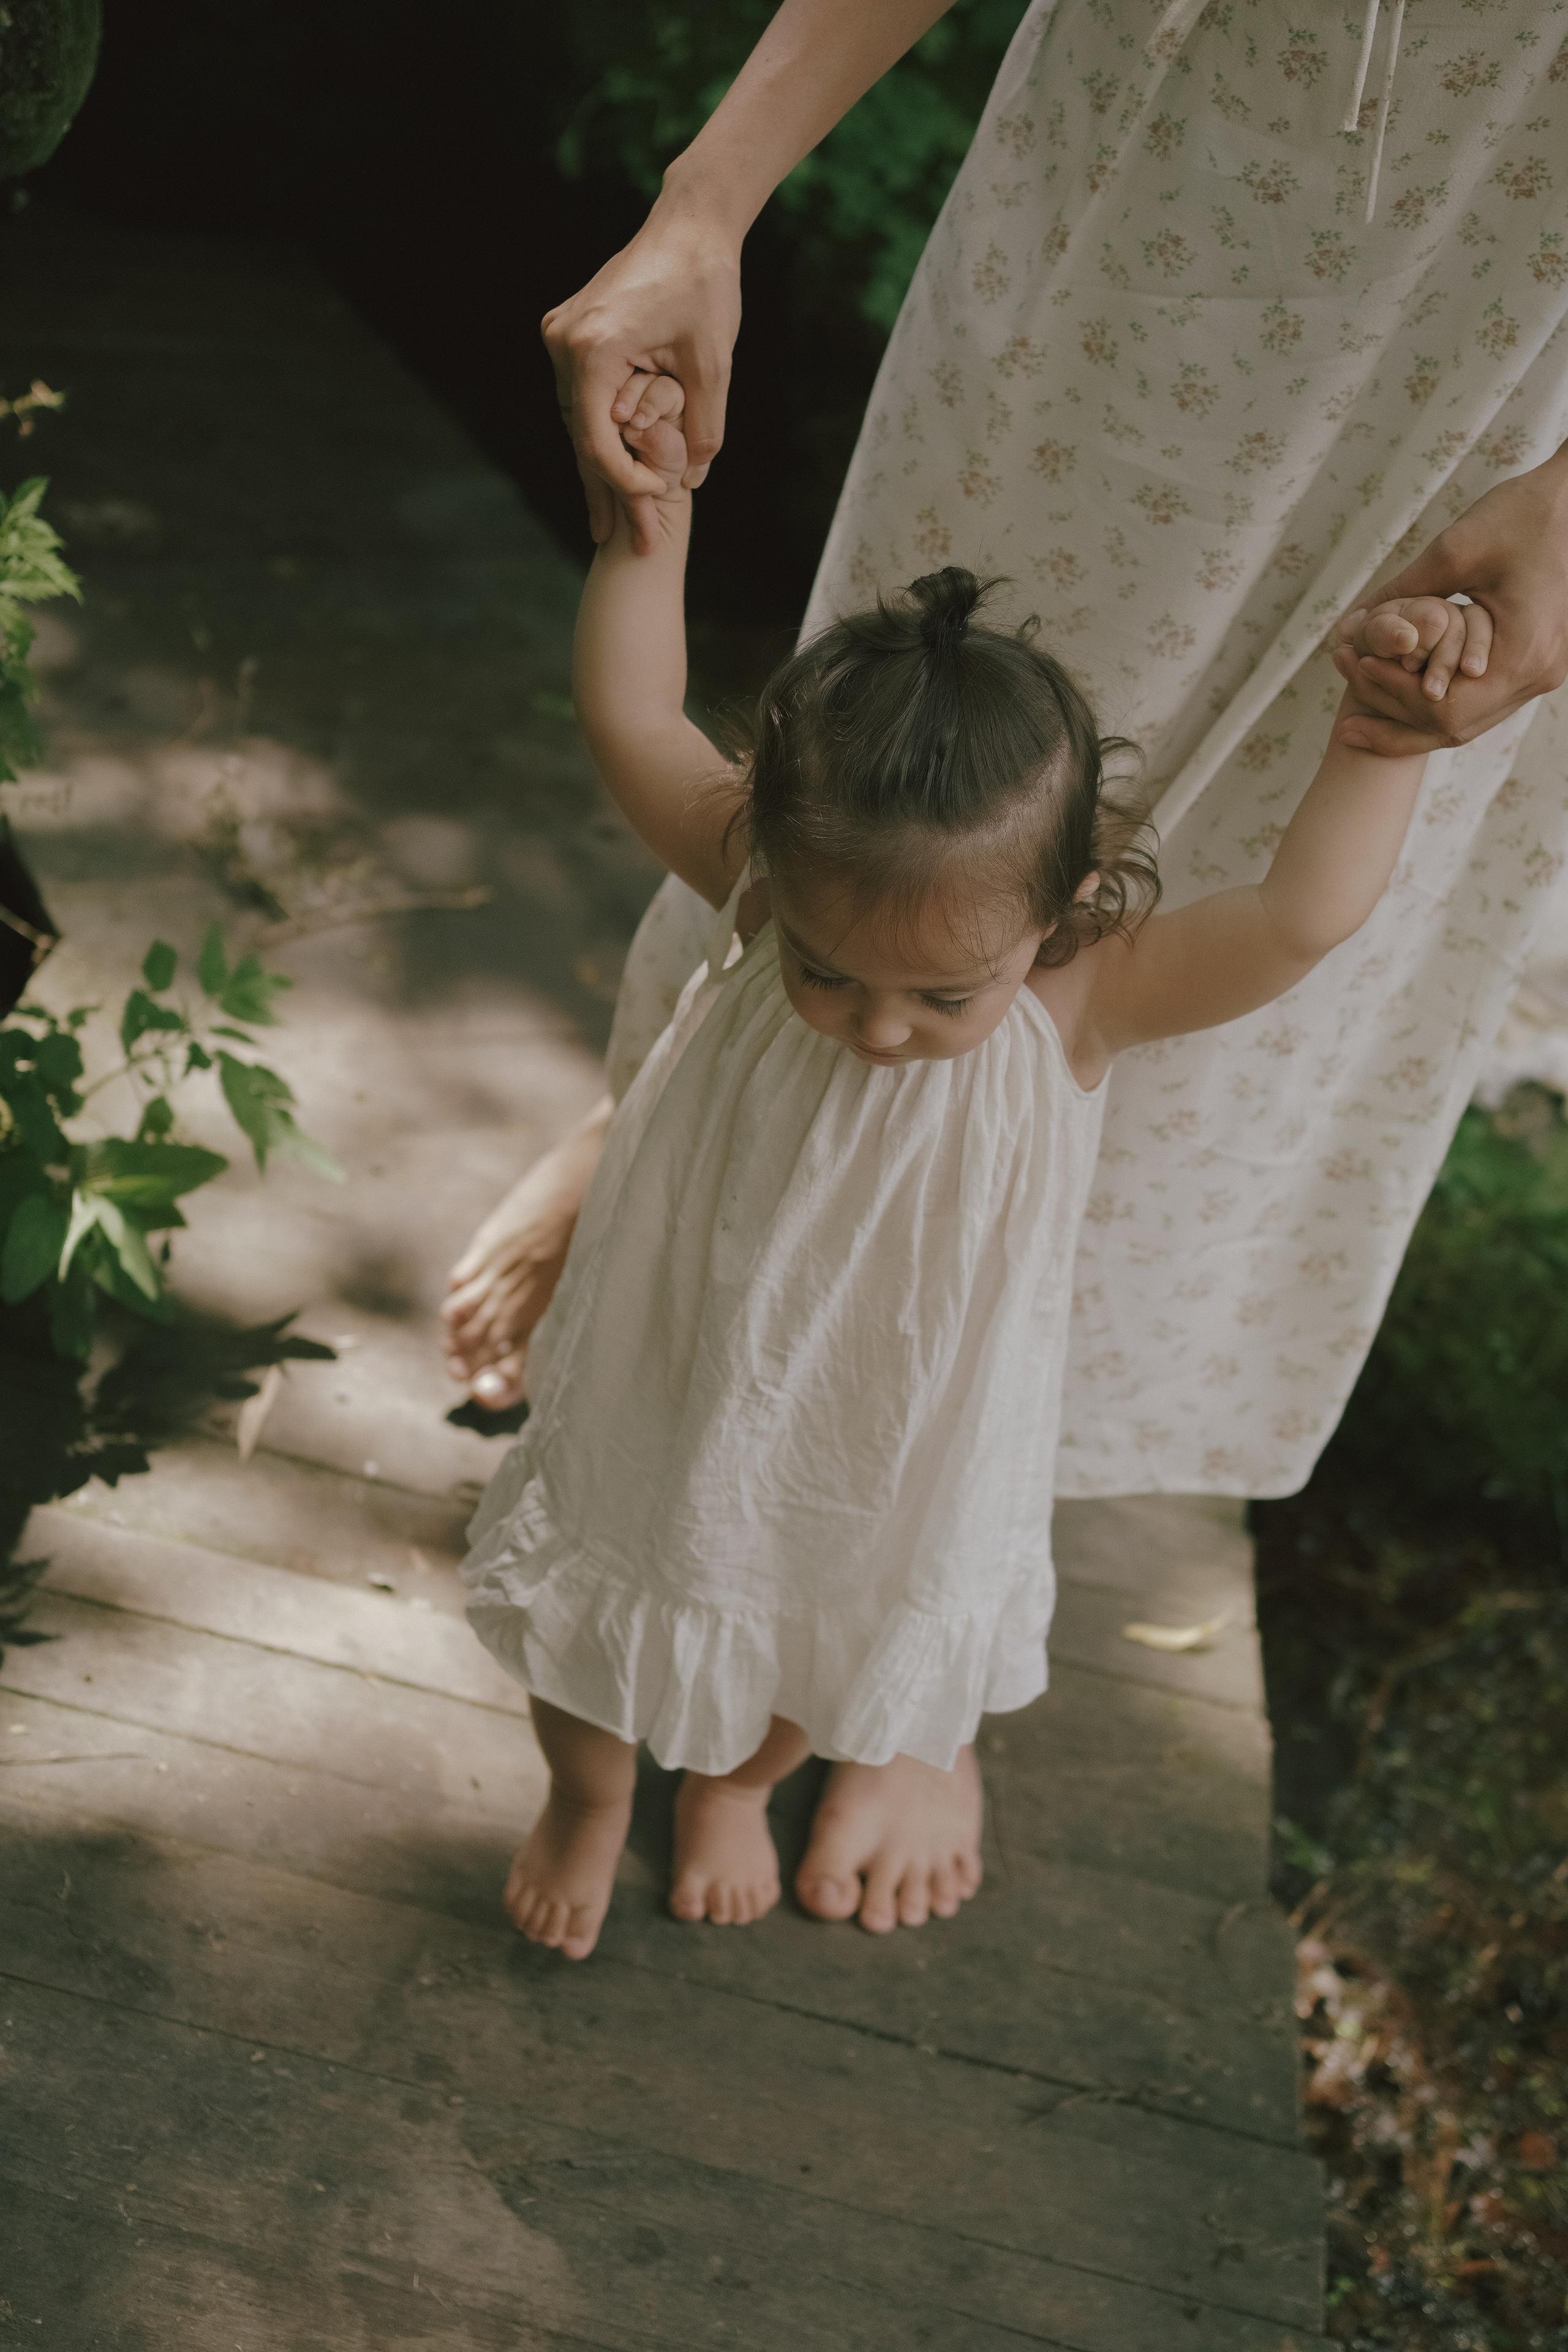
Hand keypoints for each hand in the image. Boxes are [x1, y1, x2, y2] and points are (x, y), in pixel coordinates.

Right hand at [542, 202, 741, 552]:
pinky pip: (582, 398)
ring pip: (579, 421)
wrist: (689, 226)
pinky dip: (598, 435)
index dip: (625, 486)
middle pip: (583, 437)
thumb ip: (703, 428)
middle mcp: (565, 341)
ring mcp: (561, 335)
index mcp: (595, 348)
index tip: (655, 510)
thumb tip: (692, 484)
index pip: (599, 442)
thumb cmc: (705, 286)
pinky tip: (609, 476)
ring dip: (600, 470)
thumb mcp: (713, 365)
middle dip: (611, 492)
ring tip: (614, 525)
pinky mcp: (569, 333)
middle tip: (629, 543)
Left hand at [1330, 446, 1567, 755]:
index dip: (1390, 694)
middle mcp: (1537, 676)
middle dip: (1394, 716)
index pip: (1444, 708)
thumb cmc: (1522, 514)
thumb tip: (1344, 629)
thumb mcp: (1454, 552)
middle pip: (1454, 726)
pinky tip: (1396, 687)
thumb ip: (1399, 597)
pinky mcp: (1533, 665)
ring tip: (1359, 697)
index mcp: (1523, 655)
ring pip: (1466, 720)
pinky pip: (1479, 700)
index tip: (1350, 667)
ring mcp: (1539, 675)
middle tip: (1343, 704)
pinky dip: (1436, 698)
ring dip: (1411, 713)